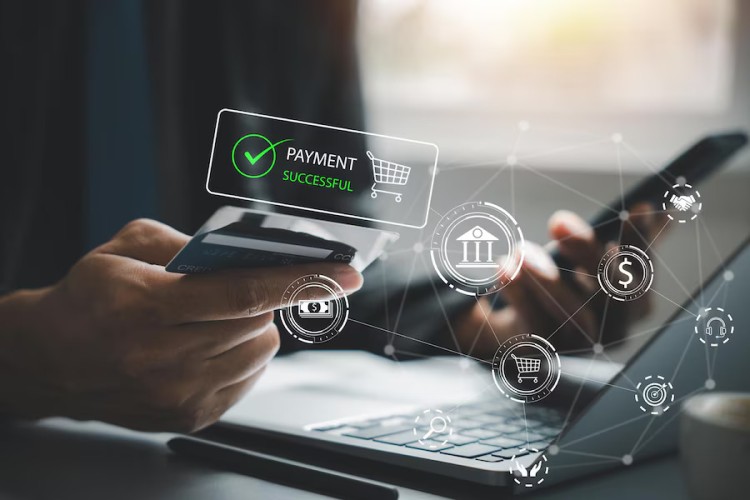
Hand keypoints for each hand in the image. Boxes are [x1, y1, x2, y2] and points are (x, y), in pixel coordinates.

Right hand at [0, 219, 361, 431]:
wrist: (52, 360)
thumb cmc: (91, 297)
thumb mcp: (127, 247)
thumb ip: (188, 241)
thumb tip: (247, 248)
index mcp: (146, 307)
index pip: (242, 293)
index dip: (298, 281)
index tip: (345, 274)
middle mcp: (162, 357)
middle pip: (257, 323)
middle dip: (267, 298)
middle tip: (253, 284)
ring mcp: (177, 394)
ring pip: (259, 351)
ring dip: (255, 327)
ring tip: (222, 316)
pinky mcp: (188, 417)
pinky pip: (248, 379)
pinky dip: (244, 354)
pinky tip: (213, 342)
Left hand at [458, 204, 662, 354]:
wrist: (527, 334)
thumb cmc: (571, 289)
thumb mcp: (597, 262)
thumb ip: (628, 239)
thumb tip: (661, 206)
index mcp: (635, 304)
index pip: (644, 271)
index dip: (644, 242)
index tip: (638, 207)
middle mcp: (612, 330)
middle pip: (611, 297)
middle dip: (586, 255)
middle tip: (558, 220)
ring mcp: (578, 347)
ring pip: (570, 316)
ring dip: (545, 280)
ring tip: (520, 250)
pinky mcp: (542, 354)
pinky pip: (534, 324)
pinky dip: (517, 293)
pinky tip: (503, 266)